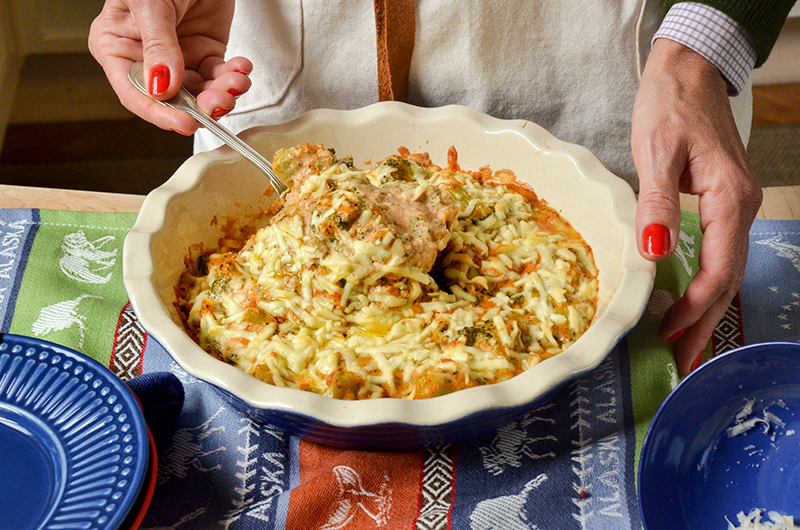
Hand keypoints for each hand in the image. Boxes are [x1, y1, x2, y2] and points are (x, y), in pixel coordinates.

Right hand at [88, 0, 252, 134]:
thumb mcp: (151, 4)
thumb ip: (158, 46)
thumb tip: (162, 86)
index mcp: (117, 46)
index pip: (134, 92)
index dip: (160, 113)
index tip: (183, 122)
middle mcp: (147, 57)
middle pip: (172, 99)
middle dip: (200, 104)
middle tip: (220, 100)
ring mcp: (178, 57)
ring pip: (200, 91)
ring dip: (222, 92)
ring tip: (236, 80)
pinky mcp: (205, 51)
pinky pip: (219, 75)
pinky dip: (233, 77)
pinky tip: (240, 68)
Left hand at [632, 39, 762, 375]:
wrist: (689, 73)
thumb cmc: (670, 106)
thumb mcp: (657, 153)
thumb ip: (657, 205)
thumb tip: (656, 254)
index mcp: (730, 200)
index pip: (718, 269)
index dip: (694, 307)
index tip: (668, 333)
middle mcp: (742, 208)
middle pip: (728, 279)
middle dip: (706, 322)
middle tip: (685, 360)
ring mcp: (737, 206)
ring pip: (727, 268)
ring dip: (708, 308)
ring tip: (687, 342)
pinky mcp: (724, 202)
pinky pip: (721, 252)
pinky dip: (707, 282)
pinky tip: (691, 298)